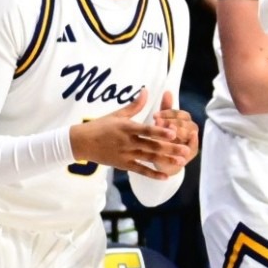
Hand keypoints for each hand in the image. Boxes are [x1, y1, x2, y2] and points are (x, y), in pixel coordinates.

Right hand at [68, 90, 189, 175]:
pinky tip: (165, 176)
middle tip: (186, 150)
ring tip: (180, 161)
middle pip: (152, 145)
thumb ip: (134, 105)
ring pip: (149, 158)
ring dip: (166, 160)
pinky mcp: (123, 164)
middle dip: (170, 148)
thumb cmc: (100, 126)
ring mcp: (126, 154)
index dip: (160, 131)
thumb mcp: (117, 114)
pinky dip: (152, 174)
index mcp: (127, 127)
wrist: (82, 142)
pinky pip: (140, 170)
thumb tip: (146, 91)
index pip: (146, 130)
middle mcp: (128, 142)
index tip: (173, 132)